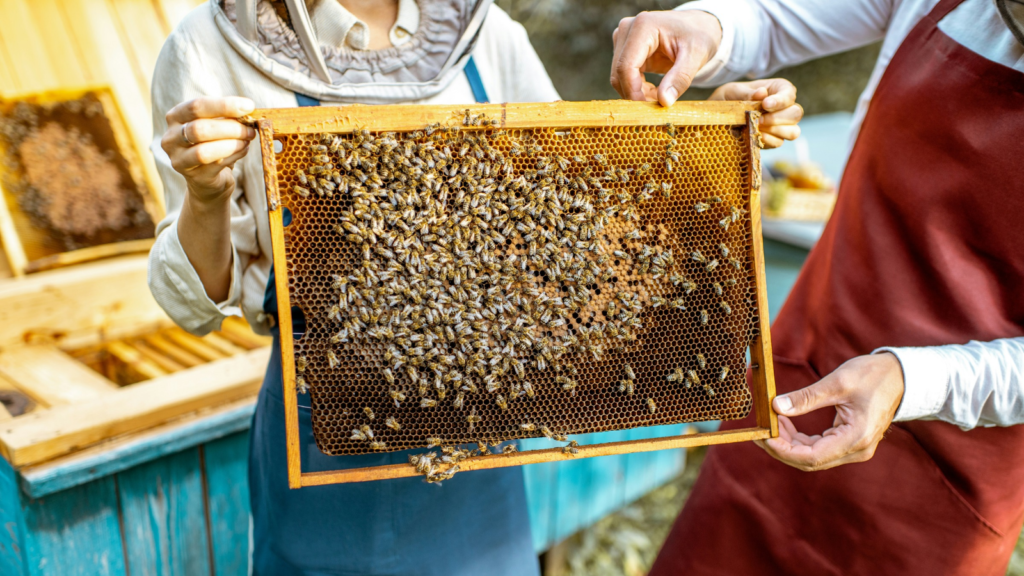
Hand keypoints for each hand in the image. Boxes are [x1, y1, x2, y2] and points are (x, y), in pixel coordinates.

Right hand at [161, 97, 256, 204]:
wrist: (208, 178)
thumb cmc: (213, 144)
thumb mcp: (216, 125)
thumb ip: (226, 117)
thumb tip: (247, 110)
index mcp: (175, 117)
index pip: (196, 106)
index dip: (224, 105)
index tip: (248, 106)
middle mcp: (171, 138)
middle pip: (199, 128)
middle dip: (231, 127)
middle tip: (250, 129)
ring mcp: (179, 160)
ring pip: (204, 151)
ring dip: (232, 143)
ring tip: (247, 140)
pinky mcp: (194, 177)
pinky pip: (216, 164)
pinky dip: (234, 155)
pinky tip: (244, 149)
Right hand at [610, 10, 722, 106]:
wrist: (698, 25)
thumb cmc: (699, 35)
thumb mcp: (696, 56)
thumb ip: (680, 78)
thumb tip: (664, 102)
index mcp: (643, 26)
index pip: (626, 66)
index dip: (633, 91)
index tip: (649, 109)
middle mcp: (627, 29)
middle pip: (619, 73)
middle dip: (636, 94)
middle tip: (657, 106)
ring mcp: (623, 38)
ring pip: (618, 76)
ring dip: (636, 92)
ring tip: (660, 97)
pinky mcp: (624, 48)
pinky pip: (623, 75)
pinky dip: (637, 88)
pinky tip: (654, 90)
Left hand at [709, 79, 802, 147]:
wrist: (716, 118)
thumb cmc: (727, 99)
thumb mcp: (731, 92)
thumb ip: (746, 92)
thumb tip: (762, 92)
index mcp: (777, 89)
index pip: (789, 93)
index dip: (781, 100)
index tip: (765, 104)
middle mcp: (783, 107)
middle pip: (796, 113)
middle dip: (778, 118)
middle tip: (759, 119)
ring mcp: (780, 125)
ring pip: (793, 131)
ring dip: (776, 131)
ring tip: (757, 127)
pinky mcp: (772, 139)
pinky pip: (779, 143)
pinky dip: (768, 141)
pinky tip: (756, 136)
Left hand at [754, 353, 904, 470]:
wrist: (902, 376)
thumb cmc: (874, 376)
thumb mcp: (838, 382)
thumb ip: (806, 398)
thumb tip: (776, 407)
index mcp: (855, 439)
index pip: (810, 457)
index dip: (782, 450)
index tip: (762, 436)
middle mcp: (856, 450)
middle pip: (809, 461)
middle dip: (781, 447)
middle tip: (759, 430)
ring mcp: (854, 449)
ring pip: (812, 456)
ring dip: (788, 442)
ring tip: (771, 422)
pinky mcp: (849, 442)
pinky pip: (819, 448)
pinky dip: (799, 438)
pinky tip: (785, 422)